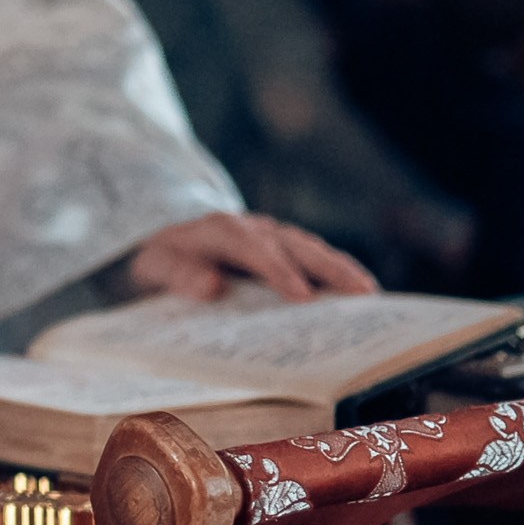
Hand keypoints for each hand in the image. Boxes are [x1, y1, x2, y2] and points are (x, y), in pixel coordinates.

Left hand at [127, 212, 375, 301]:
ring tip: (369, 294)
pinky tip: (359, 292)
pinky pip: (312, 258)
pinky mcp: (282, 248)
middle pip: (292, 244)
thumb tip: (211, 285)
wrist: (162, 242)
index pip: (252, 247)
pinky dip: (337, 272)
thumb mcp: (154, 265)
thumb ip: (177, 273)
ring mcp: (270, 235)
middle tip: (360, 294)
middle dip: (327, 267)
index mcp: (218, 230)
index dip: (278, 270)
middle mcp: (250, 228)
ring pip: (309, 248)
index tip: (302, 296)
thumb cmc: (160, 259)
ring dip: (340, 269)